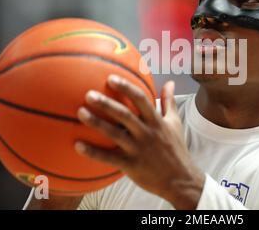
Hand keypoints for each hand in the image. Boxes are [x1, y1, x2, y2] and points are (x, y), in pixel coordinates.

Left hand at [74, 75, 204, 208]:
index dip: (126, 88)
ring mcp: (138, 150)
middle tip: (89, 94)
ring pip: (115, 134)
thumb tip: (170, 82)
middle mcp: (147, 133)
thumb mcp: (175, 123)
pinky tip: (77, 145)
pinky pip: (109, 158)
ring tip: (80, 112)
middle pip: (125, 115)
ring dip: (96, 123)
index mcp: (156, 121)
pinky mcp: (131, 166)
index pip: (141, 100)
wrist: (181, 179)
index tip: (111, 78)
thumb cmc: (176, 149)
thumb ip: (169, 101)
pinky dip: (93, 152)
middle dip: (106, 104)